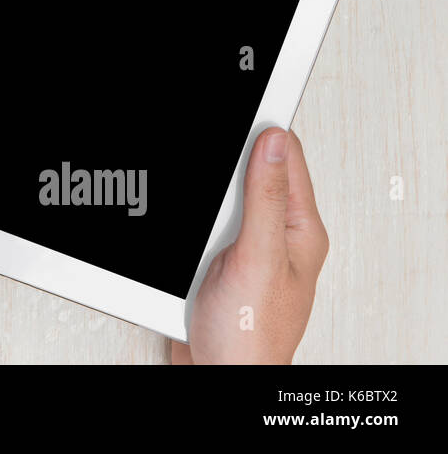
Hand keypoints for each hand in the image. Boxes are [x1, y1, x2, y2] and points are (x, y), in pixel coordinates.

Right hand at [172, 127, 328, 364]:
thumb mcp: (258, 257)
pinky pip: (203, 223)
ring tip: (195, 220)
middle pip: (249, 172)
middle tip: (205, 173)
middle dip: (222, 166)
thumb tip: (273, 142)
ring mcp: (248, 246)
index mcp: (300, 229)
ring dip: (202, 199)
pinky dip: (189, 221)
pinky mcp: (221, 258)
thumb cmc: (251, 336)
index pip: (287, 157)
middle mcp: (278, 235)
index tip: (237, 107)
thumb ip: (264, 198)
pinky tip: (184, 233)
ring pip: (221, 196)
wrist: (217, 375)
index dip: (262, 130)